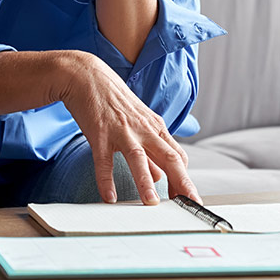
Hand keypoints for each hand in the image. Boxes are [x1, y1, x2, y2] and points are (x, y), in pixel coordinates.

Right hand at [58, 51, 201, 204]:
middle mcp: (143, 129)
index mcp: (155, 127)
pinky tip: (109, 197)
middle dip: (181, 181)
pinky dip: (106, 180)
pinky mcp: (100, 133)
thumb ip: (150, 151)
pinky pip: (104, 160)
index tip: (190, 199)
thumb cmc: (115, 102)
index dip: (185, 178)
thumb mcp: (138, 124)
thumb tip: (160, 176)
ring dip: (146, 181)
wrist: (88, 76)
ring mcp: (122, 130)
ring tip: (152, 203)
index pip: (178, 155)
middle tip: (190, 203)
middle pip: (168, 156)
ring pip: (138, 157)